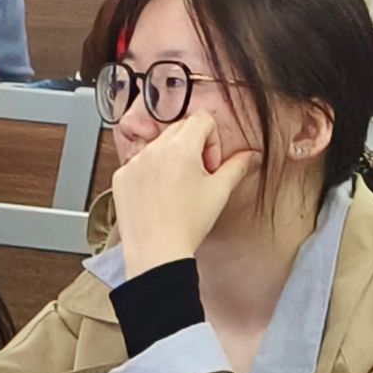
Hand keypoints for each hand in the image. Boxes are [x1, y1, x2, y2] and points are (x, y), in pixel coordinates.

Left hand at [111, 112, 261, 276]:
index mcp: (181, 147)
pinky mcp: (121, 176)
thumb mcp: (219, 192)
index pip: (202, 119)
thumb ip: (237, 167)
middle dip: (193, 147)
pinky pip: (139, 163)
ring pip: (158, 146)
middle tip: (198, 177)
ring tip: (177, 190)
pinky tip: (159, 197)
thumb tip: (252, 155)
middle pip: (180, 129)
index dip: (213, 140)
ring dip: (171, 159)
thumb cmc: (188, 225)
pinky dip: (150, 174)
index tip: (210, 165)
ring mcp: (134, 162)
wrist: (157, 253)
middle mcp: (154, 149)